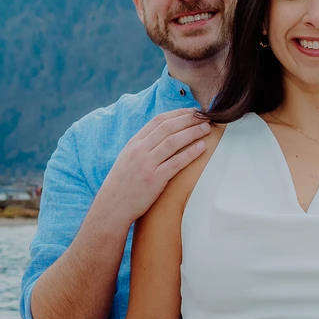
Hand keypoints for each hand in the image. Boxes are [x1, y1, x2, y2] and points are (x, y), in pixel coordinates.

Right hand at [89, 109, 210, 226]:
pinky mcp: (154, 180)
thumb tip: (162, 135)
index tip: (192, 112)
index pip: (158, 121)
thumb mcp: (128, 158)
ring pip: (173, 142)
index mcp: (134, 143)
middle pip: (168, 128)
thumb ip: (143, 146)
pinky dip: (190, 153)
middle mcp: (139, 150)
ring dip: (192, 133)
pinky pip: (176, 163)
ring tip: (206, 129)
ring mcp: (146, 165)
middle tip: (204, 117)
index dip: (178, 114)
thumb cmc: (122, 184)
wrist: (112, 207)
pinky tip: (201, 148)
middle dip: (188, 120)